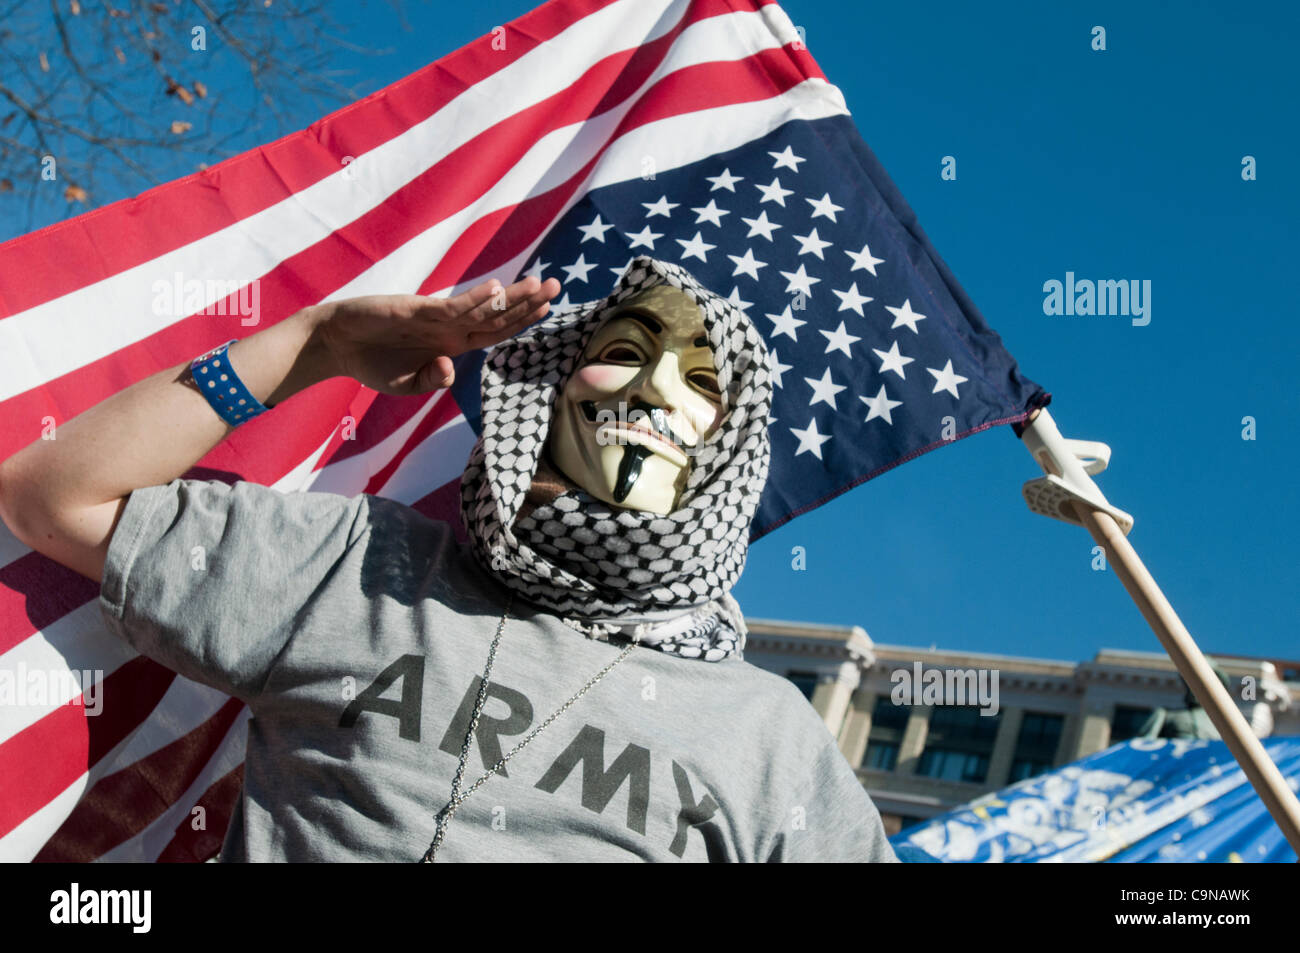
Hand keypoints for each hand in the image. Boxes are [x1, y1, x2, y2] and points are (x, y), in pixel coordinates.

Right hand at [313, 275, 561, 394]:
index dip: (522, 321)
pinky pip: (452, 307)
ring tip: (540, 283)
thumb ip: (430, 380)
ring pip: (482, 308)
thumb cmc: (373, 364)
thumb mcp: (405, 385)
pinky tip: (497, 290)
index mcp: (452, 345)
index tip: (548, 309)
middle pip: (498, 316)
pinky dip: (475, 299)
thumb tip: (449, 367)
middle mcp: (451, 328)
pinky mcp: (418, 310)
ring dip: (512, 296)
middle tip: (557, 286)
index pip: (496, 332)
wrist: (338, 344)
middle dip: (529, 302)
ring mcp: (436, 317)